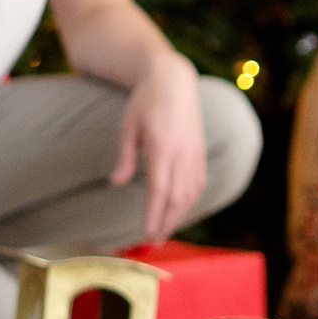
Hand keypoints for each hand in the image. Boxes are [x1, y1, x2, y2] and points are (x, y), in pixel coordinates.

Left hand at [114, 58, 207, 239]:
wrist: (174, 79)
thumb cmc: (145, 101)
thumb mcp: (128, 126)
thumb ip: (125, 156)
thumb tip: (117, 183)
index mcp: (163, 146)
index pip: (159, 188)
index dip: (154, 212)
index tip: (148, 231)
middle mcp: (183, 152)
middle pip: (177, 196)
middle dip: (166, 220)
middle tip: (155, 239)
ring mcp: (195, 152)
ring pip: (191, 192)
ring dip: (179, 214)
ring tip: (166, 229)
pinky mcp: (200, 151)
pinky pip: (198, 182)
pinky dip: (189, 201)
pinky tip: (179, 210)